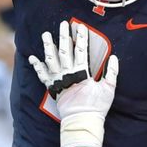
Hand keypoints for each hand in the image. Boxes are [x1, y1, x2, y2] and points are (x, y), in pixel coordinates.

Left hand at [28, 21, 118, 146]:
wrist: (82, 121)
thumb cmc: (96, 107)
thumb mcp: (108, 89)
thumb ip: (112, 73)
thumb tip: (114, 58)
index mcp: (82, 73)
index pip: (81, 51)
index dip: (81, 38)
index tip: (80, 27)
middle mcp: (68, 75)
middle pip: (64, 52)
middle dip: (64, 37)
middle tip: (63, 24)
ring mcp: (59, 81)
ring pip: (51, 60)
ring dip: (48, 47)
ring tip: (46, 34)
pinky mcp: (52, 88)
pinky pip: (43, 76)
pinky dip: (37, 67)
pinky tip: (33, 58)